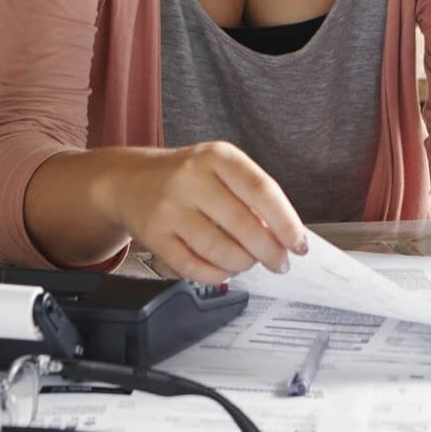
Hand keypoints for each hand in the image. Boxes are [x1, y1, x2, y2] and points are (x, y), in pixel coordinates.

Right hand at [106, 141, 307, 283]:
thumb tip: (286, 236)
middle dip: (270, 251)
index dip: (286, 222)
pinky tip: (225, 269)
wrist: (130, 180)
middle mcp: (190, 178)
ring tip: (249, 261)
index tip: (300, 244)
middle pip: (244, 225)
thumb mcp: (220, 168)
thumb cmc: (188, 176)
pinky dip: (217, 274)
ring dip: (244, 263)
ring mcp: (169, 208)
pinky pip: (194, 268)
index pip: (262, 190)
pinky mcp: (153, 236)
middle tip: (280, 262)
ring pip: (220, 250)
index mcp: (217, 156)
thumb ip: (252, 195)